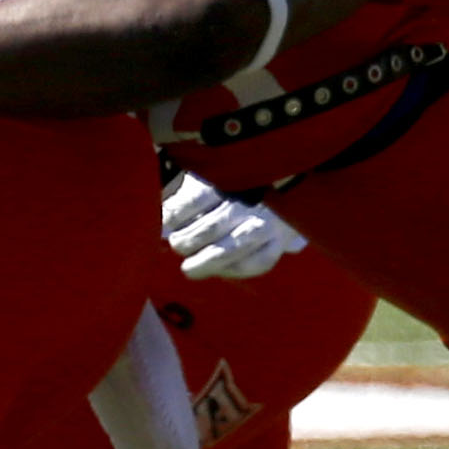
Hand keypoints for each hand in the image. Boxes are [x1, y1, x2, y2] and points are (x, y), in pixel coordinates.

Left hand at [162, 171, 303, 280]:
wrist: (286, 186)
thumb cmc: (238, 184)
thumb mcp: (212, 177)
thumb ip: (187, 198)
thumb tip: (162, 225)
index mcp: (230, 179)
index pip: (194, 201)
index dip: (174, 216)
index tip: (165, 222)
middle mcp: (250, 202)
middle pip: (209, 229)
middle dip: (186, 242)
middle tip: (177, 243)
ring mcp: (266, 224)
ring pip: (228, 251)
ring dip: (202, 263)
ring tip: (188, 267)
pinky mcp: (278, 244)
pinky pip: (253, 265)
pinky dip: (231, 271)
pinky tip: (219, 271)